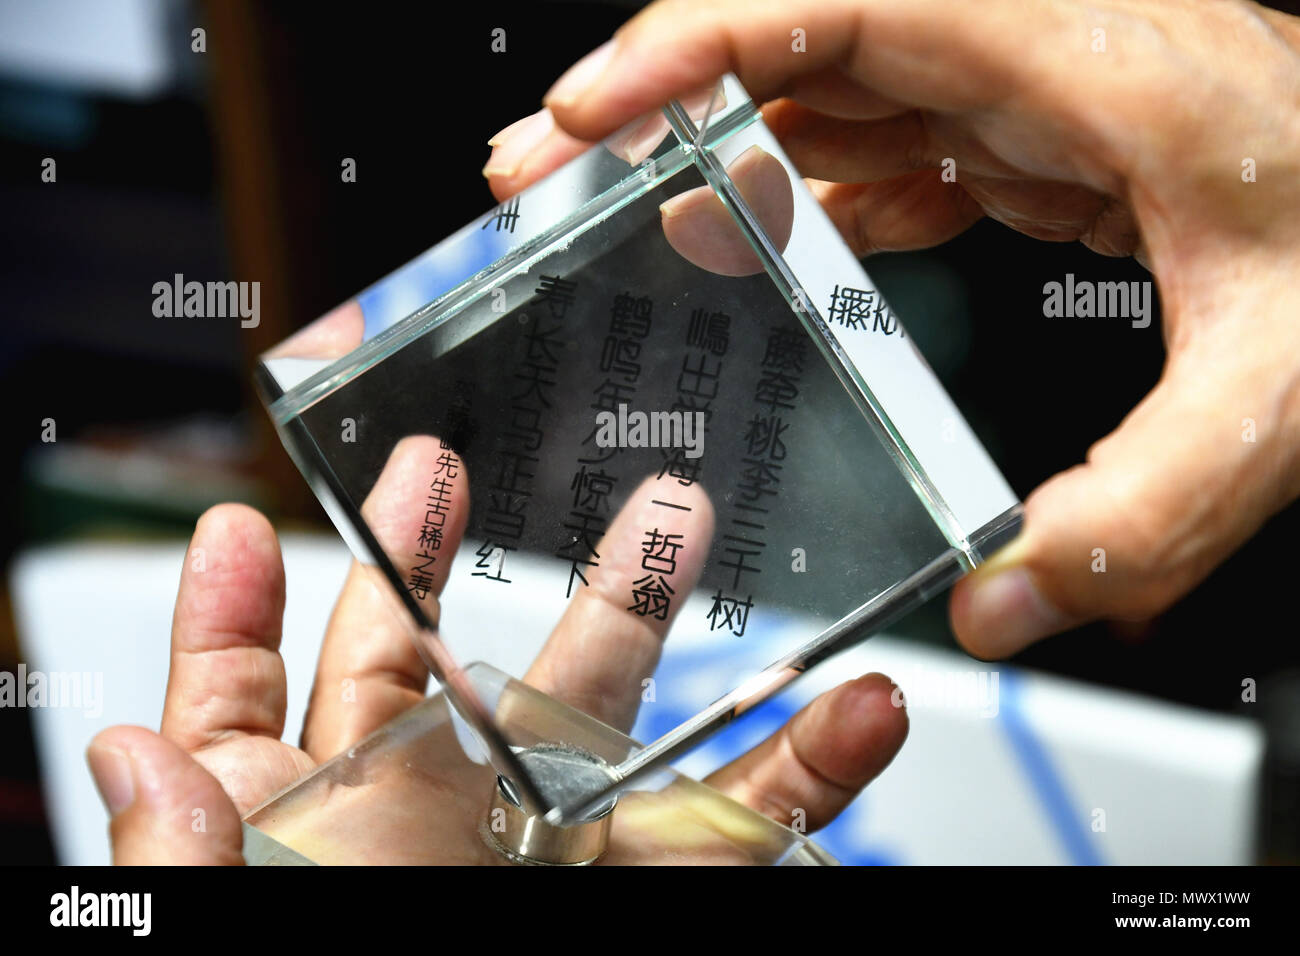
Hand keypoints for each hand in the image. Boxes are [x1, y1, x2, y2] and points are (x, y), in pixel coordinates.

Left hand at [87, 445, 906, 863]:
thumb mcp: (224, 949)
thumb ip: (185, 865)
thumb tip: (126, 754)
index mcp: (299, 842)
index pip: (244, 702)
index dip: (235, 608)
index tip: (248, 519)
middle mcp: (422, 833)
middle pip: (426, 662)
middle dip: (438, 554)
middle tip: (450, 461)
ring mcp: (545, 860)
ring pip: (603, 712)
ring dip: (649, 612)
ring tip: (681, 517)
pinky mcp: (655, 895)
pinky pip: (744, 823)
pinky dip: (807, 766)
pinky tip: (852, 709)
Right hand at [483, 0, 1299, 657]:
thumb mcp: (1278, 389)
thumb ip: (1144, 506)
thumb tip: (1004, 601)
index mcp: (1086, 57)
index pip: (845, 5)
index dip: (696, 42)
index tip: (590, 107)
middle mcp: (1041, 50)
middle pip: (802, 40)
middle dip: (660, 101)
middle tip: (549, 169)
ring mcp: (1031, 88)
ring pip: (829, 87)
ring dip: (717, 145)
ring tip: (620, 213)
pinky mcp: (1033, 137)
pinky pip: (887, 145)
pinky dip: (809, 190)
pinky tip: (767, 240)